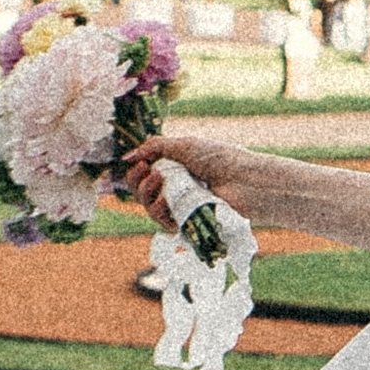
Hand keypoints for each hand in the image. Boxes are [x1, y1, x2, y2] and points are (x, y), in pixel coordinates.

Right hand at [122, 129, 257, 231]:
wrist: (243, 181)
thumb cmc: (220, 159)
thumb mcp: (184, 145)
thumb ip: (154, 148)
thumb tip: (126, 157)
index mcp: (175, 169)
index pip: (143, 174)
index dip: (136, 170)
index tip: (140, 163)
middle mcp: (175, 189)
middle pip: (141, 192)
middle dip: (138, 181)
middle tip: (150, 171)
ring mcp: (180, 207)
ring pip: (148, 207)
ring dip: (146, 194)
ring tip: (159, 180)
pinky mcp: (186, 224)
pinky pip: (162, 222)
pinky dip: (158, 210)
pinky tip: (165, 201)